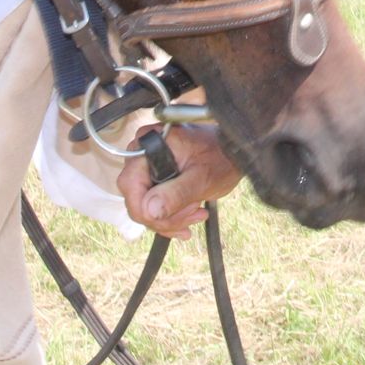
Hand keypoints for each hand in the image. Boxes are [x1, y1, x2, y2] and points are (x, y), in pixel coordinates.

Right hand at [117, 124, 243, 239]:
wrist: (234, 151)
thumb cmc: (222, 156)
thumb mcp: (202, 178)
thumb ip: (176, 193)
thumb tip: (149, 211)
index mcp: (150, 144)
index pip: (130, 185)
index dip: (146, 210)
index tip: (174, 221)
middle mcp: (142, 152)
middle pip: (137, 198)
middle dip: (165, 216)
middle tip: (194, 216)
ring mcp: (147, 164)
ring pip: (145, 205)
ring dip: (171, 218)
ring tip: (198, 214)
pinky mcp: (154, 176)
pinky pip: (153, 203)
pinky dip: (171, 215)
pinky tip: (191, 216)